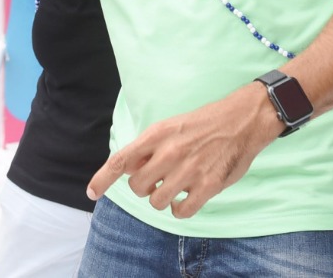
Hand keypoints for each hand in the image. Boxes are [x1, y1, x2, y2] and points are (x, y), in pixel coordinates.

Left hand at [85, 83, 281, 218]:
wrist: (240, 120)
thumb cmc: (202, 124)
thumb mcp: (169, 126)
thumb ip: (147, 148)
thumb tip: (127, 169)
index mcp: (157, 135)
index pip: (121, 160)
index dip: (103, 178)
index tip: (92, 192)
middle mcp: (169, 153)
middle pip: (137, 186)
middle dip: (143, 187)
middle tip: (156, 180)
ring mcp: (189, 170)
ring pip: (157, 202)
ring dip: (162, 199)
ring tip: (174, 187)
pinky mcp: (208, 185)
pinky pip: (181, 211)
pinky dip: (180, 210)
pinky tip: (185, 199)